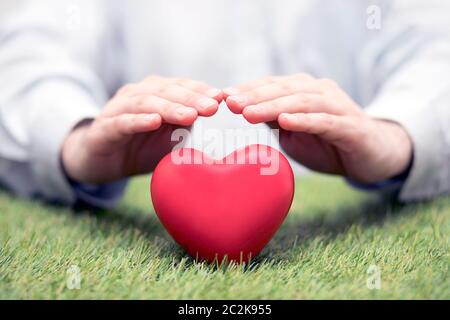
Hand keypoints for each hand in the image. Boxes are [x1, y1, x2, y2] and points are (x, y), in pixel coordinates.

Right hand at [62, 76, 222, 183]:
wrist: (103, 161)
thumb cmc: (141, 147)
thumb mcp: (169, 139)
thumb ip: (188, 130)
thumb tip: (219, 130)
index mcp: (156, 93)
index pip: (181, 86)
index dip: (201, 90)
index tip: (221, 97)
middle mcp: (138, 94)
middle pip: (166, 91)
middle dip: (191, 98)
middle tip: (211, 107)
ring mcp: (119, 109)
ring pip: (146, 102)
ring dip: (169, 107)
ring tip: (189, 115)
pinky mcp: (105, 127)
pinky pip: (123, 121)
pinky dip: (138, 120)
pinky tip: (154, 121)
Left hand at [224, 74, 412, 183]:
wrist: (371, 155)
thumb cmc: (328, 143)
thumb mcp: (294, 131)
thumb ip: (274, 119)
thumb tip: (244, 111)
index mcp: (304, 91)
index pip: (271, 85)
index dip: (247, 89)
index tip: (222, 97)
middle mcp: (320, 91)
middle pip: (283, 89)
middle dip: (254, 95)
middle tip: (229, 103)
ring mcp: (337, 106)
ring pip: (301, 101)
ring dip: (272, 106)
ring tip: (248, 113)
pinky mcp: (350, 126)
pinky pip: (325, 121)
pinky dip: (304, 120)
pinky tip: (285, 121)